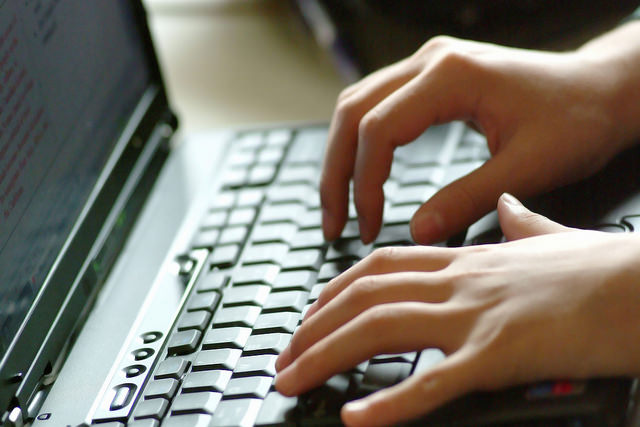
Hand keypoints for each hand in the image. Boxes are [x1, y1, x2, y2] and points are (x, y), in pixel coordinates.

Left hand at [276, 194, 639, 426]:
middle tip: (282, 354)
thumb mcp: (552, 238)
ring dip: (326, 356)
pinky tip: (358, 418)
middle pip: (365, 298)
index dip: (337, 288)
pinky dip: (391, 403)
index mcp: (469, 259)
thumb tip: (507, 208)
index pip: (382, 266)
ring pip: (381, 330)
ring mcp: (477, 316)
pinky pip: (434, 382)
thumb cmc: (605, 268)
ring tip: (290, 380)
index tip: (311, 310)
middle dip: (313, 327)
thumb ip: (521, 224)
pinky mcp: (502, 355)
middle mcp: (461, 282)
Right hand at [320, 34, 636, 243]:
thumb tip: (416, 232)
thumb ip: (468, 199)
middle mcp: (431, 61)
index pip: (379, 129)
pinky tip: (361, 175)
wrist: (601, 89)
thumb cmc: (578, 120)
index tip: (368, 226)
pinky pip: (376, 106)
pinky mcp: (432, 78)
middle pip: (351, 112)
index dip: (364, 183)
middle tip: (334, 224)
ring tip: (339, 207)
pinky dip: (360, 144)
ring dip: (340, 158)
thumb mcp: (528, 166)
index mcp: (452, 75)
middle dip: (335, 173)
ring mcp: (428, 65)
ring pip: (356, 106)